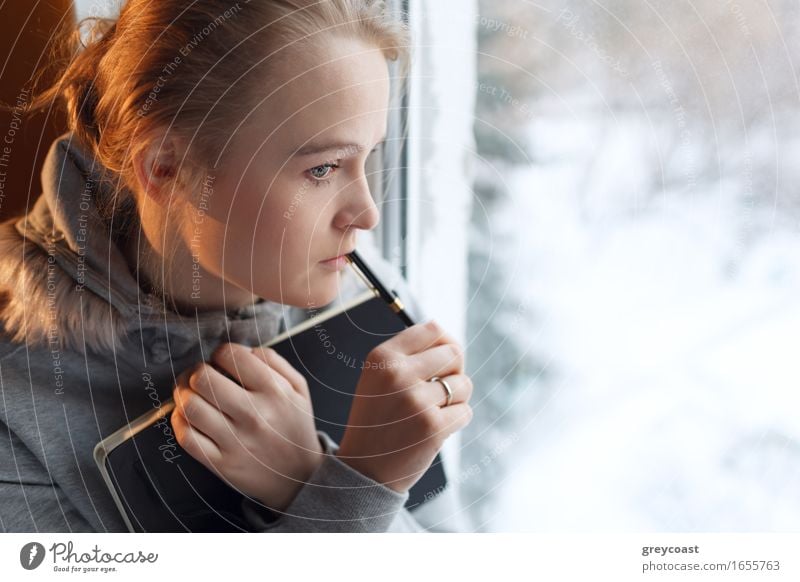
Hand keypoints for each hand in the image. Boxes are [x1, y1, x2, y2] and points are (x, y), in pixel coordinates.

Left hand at [171, 343, 322, 510]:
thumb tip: (242, 350)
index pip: (230, 355)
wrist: (300, 476)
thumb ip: (274, 360)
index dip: (220, 353)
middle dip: (196, 372)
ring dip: (183, 396)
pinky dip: (180, 423)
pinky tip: (189, 418)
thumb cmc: (295, 426)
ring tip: (191, 395)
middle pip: (202, 378)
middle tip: (200, 378)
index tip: (222, 362)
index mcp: (274, 391)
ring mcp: (235, 441)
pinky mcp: (221, 463)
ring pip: (190, 406)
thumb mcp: (298, 388)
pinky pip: (186, 438)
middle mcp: (253, 414)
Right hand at [336, 320, 473, 492]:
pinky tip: (434, 429)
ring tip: (432, 412)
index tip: (442, 360)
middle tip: (439, 389)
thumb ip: (410, 356)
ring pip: (463, 384)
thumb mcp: (379, 379)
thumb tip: (452, 343)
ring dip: (456, 399)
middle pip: (454, 353)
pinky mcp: (432, 426)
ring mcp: (416, 400)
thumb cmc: (378, 419)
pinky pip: (465, 411)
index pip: (432, 329)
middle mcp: (398, 374)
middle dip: (454, 371)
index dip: (445, 342)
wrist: (364, 469)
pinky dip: (456, 421)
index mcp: (383, 357)